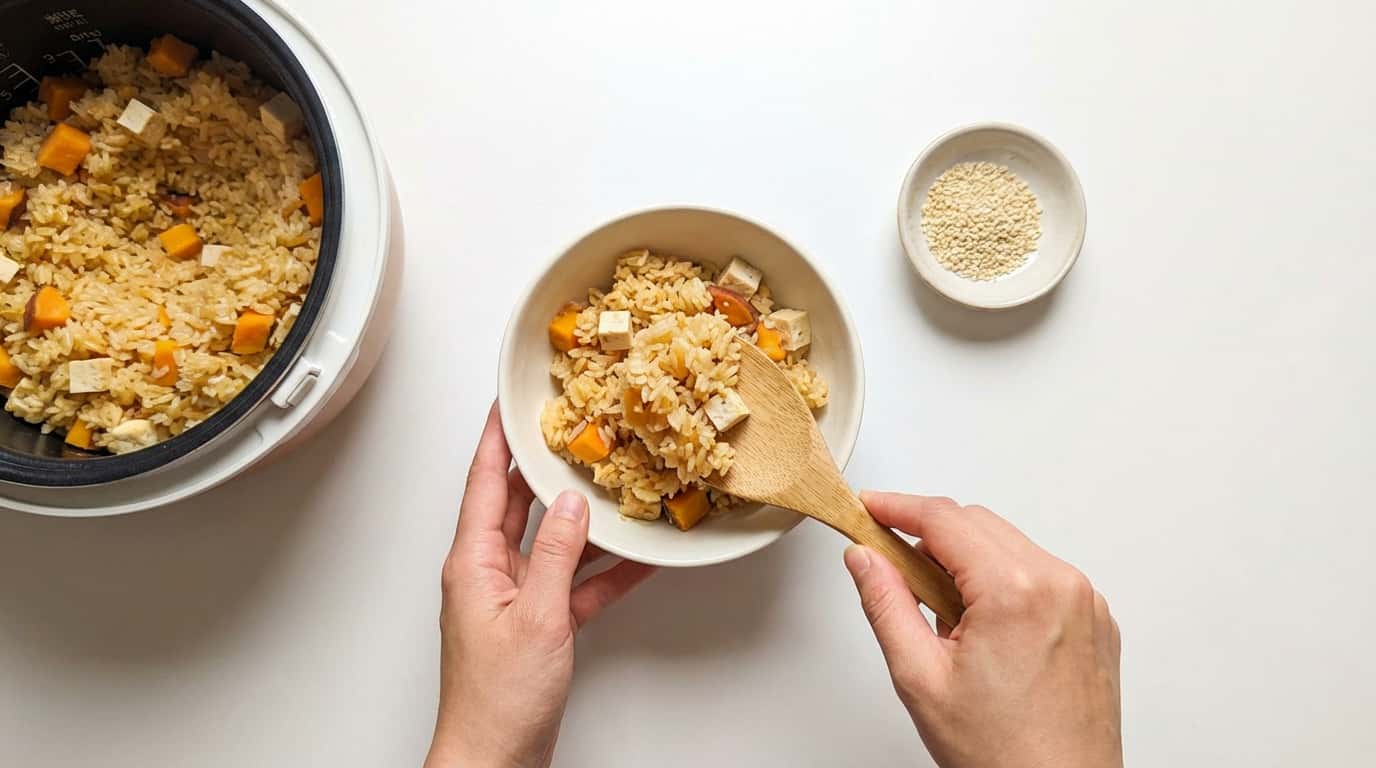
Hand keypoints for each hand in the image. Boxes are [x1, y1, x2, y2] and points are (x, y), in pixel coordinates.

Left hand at [425, 404, 656, 767]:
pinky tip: (635, 557)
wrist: (495, 759)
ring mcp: (514, 599)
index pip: (484, 481)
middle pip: (518, 504)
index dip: (496, 437)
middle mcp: (489, 573)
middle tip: (568, 429)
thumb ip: (559, 555)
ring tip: (611, 483)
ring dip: (583, 520)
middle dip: (543, 467)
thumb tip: (573, 505)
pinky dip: (604, 572)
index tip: (509, 401)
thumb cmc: (497, 700)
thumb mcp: (537, 616)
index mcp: (473, 562)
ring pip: (554, 543)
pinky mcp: (539, 625)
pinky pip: (575, 584)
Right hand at [844, 493, 1121, 767]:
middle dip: (930, 535)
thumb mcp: (920, 677)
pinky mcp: (1096, 620)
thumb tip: (865, 558)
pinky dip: (1004, 583)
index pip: (945, 519)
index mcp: (1016, 592)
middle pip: (978, 524)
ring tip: (942, 618)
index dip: (898, 507)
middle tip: (891, 565)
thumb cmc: (1003, 755)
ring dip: (968, 561)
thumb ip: (886, 604)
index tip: (870, 508)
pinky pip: (1040, 575)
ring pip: (1010, 547)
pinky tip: (981, 629)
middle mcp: (1060, 585)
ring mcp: (1085, 602)